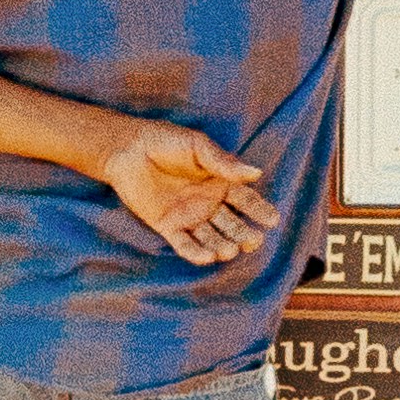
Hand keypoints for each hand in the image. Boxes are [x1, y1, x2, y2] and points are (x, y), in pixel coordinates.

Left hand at [102, 124, 277, 264]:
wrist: (128, 149)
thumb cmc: (165, 141)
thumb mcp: (197, 146)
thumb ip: (223, 162)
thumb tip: (256, 172)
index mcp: (220, 182)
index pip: (246, 200)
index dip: (260, 210)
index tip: (272, 220)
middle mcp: (208, 203)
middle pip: (232, 224)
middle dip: (244, 234)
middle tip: (253, 241)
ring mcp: (189, 217)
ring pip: (211, 237)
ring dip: (222, 246)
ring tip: (229, 251)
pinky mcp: (168, 226)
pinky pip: (185, 244)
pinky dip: (196, 252)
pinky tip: (207, 257)